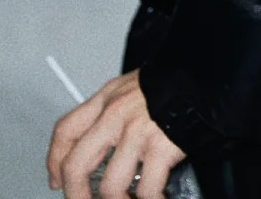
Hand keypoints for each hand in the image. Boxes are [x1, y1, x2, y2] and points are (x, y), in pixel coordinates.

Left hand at [46, 69, 185, 198]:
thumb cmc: (172, 83)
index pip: (65, 130)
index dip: (54, 161)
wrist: (206, 73)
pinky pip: (146, 189)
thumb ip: (114, 111)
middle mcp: (116, 114)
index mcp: (108, 98)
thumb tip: (99, 147)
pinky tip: (155, 197)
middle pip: (76, 165)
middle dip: (76, 196)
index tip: (57, 180)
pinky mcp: (160, 146)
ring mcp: (137, 131)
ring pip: (109, 186)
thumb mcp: (133, 87)